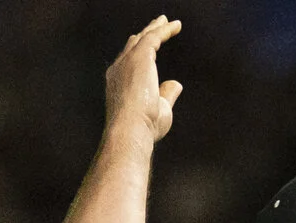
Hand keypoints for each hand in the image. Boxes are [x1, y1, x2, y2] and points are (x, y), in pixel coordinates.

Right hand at [105, 16, 183, 144]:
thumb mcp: (159, 109)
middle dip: (145, 34)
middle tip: (157, 23)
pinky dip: (164, 30)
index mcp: (120, 83)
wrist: (131, 129)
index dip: (141, 50)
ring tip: (166, 21)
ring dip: (156, 28)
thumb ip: (166, 94)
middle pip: (134, 45)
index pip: (130, 61)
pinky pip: (154, 37)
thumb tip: (176, 83)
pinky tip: (176, 26)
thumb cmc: (144, 127)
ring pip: (143, 38)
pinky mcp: (139, 56)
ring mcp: (127, 61)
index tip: (151, 42)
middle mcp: (119, 69)